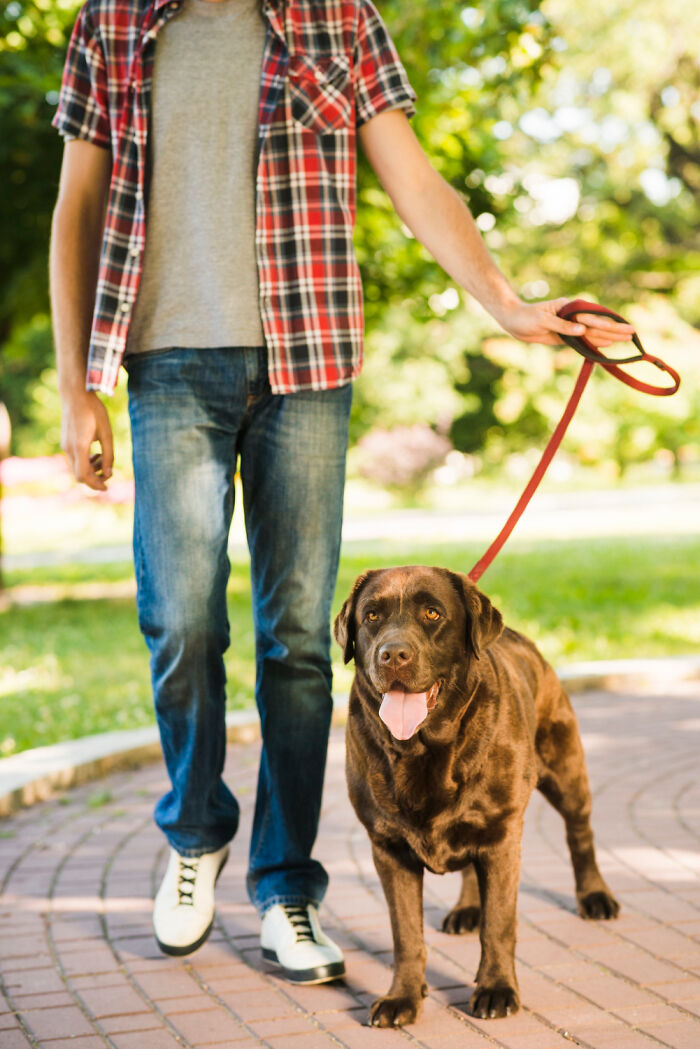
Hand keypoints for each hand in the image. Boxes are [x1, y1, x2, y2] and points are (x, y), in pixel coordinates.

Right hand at [60, 389, 113, 490]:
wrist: (75, 394)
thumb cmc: (94, 411)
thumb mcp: (107, 433)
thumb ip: (109, 455)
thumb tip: (109, 474)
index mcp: (79, 447)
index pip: (84, 476)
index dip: (95, 485)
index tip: (107, 487)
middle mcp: (68, 449)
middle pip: (79, 475)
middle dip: (94, 479)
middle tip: (109, 473)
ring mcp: (65, 445)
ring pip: (76, 468)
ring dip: (91, 469)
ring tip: (103, 458)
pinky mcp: (65, 442)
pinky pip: (75, 459)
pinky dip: (86, 462)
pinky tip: (96, 453)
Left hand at [495, 297, 635, 348]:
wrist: (513, 321)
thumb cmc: (526, 317)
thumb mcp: (543, 321)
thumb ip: (563, 326)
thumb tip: (583, 330)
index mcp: (571, 308)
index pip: (594, 317)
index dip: (609, 323)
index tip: (623, 326)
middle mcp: (573, 316)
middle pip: (598, 325)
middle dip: (615, 330)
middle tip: (633, 334)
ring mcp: (570, 326)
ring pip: (593, 333)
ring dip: (609, 336)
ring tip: (626, 339)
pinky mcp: (565, 336)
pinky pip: (583, 340)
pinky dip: (594, 343)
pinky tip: (607, 344)